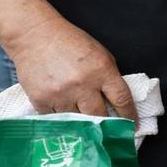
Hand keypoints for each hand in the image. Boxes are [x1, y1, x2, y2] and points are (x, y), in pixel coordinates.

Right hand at [11, 15, 136, 120]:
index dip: (129, 116)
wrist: (34, 35)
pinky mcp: (42, 100)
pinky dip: (60, 117)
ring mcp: (61, 94)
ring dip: (80, 121)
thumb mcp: (99, 54)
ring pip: (77, 122)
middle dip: (104, 125)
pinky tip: (60, 108)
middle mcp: (83, 84)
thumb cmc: (69, 42)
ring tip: (79, 116)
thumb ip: (108, 77)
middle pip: (99, 117)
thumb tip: (116, 103)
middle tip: (106, 131)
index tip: (132, 126)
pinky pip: (55, 120)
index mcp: (101, 70)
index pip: (122, 99)